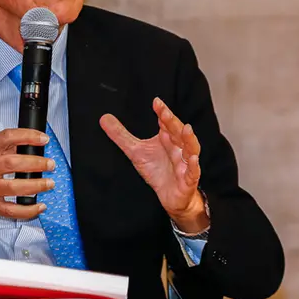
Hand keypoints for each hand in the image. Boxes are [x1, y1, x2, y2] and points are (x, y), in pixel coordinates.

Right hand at [0, 128, 55, 222]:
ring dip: (37, 185)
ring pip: (15, 187)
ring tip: (49, 183)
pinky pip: (12, 210)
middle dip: (37, 163)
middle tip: (49, 164)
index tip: (43, 139)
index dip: (28, 136)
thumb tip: (29, 146)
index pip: (7, 137)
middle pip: (14, 163)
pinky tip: (39, 205)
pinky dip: (29, 209)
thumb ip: (2, 149)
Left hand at [99, 97, 208, 232]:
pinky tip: (193, 159)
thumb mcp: (135, 151)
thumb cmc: (157, 170)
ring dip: (189, 139)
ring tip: (186, 129)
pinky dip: (194, 165)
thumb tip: (104, 118)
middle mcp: (178, 148)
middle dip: (173, 122)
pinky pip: (193, 172)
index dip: (162, 112)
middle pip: (178, 132)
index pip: (166, 122)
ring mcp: (185, 163)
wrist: (171, 196)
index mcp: (167, 138)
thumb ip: (120, 135)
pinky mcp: (188, 180)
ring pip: (191, 149)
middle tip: (165, 113)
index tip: (156, 102)